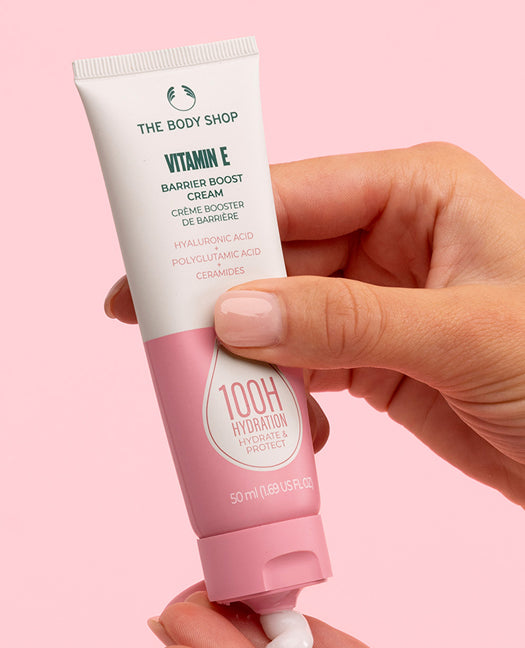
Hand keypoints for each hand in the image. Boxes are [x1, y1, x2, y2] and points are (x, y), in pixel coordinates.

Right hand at [104, 143, 524, 503]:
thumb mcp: (460, 333)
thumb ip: (346, 322)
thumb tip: (236, 315)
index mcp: (416, 192)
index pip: (295, 194)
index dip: (222, 225)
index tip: (157, 261)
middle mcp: (389, 236)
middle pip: (276, 258)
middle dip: (222, 299)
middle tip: (157, 332)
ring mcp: (376, 299)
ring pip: (281, 316)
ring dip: (245, 353)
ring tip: (201, 385)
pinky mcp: (373, 357)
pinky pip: (303, 364)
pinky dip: (280, 393)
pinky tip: (276, 421)